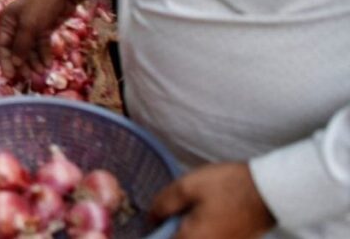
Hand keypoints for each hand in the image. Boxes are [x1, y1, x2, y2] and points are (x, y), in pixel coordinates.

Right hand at [0, 0, 77, 76]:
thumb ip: (21, 45)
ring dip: (34, 61)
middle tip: (28, 76)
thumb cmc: (40, 5)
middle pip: (16, 50)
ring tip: (41, 71)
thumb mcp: (29, 25)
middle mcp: (16, 26)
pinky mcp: (43, 30)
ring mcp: (30, 28)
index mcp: (7, 21)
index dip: (6, 61)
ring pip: (30, 50)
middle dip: (22, 63)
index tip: (9, 76)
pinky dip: (44, 55)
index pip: (3, 45)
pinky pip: (41, 46)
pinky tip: (47, 64)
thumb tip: (15, 63)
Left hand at [150, 162, 275, 238]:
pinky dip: (198, 230)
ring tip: (186, 210)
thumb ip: (163, 204)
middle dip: (170, 229)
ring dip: (184, 229)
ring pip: (191, 238)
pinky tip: (201, 213)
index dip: (155, 231)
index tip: (156, 217)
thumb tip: (151, 217)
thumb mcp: (187, 187)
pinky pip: (206, 238)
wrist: (269, 191)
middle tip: (169, 212)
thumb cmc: (229, 187)